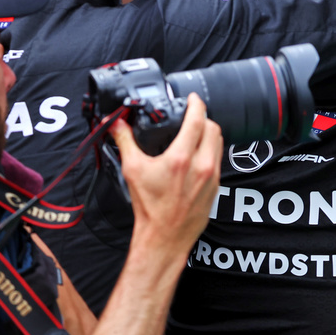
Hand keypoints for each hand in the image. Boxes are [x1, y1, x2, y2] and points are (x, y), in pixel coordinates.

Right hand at [107, 93, 221, 263]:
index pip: (197, 119)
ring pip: (219, 142)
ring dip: (208, 132)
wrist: (164, 236)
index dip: (195, 104)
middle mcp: (201, 165)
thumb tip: (116, 123)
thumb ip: (125, 141)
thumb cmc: (149, 207)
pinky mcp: (217, 185)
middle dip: (202, 118)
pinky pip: (219, 158)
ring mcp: (212, 175)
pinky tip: (198, 153)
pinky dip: (211, 149)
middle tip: (191, 116)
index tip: (191, 99)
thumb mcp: (132, 170)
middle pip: (212, 127)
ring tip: (195, 132)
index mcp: (181, 158)